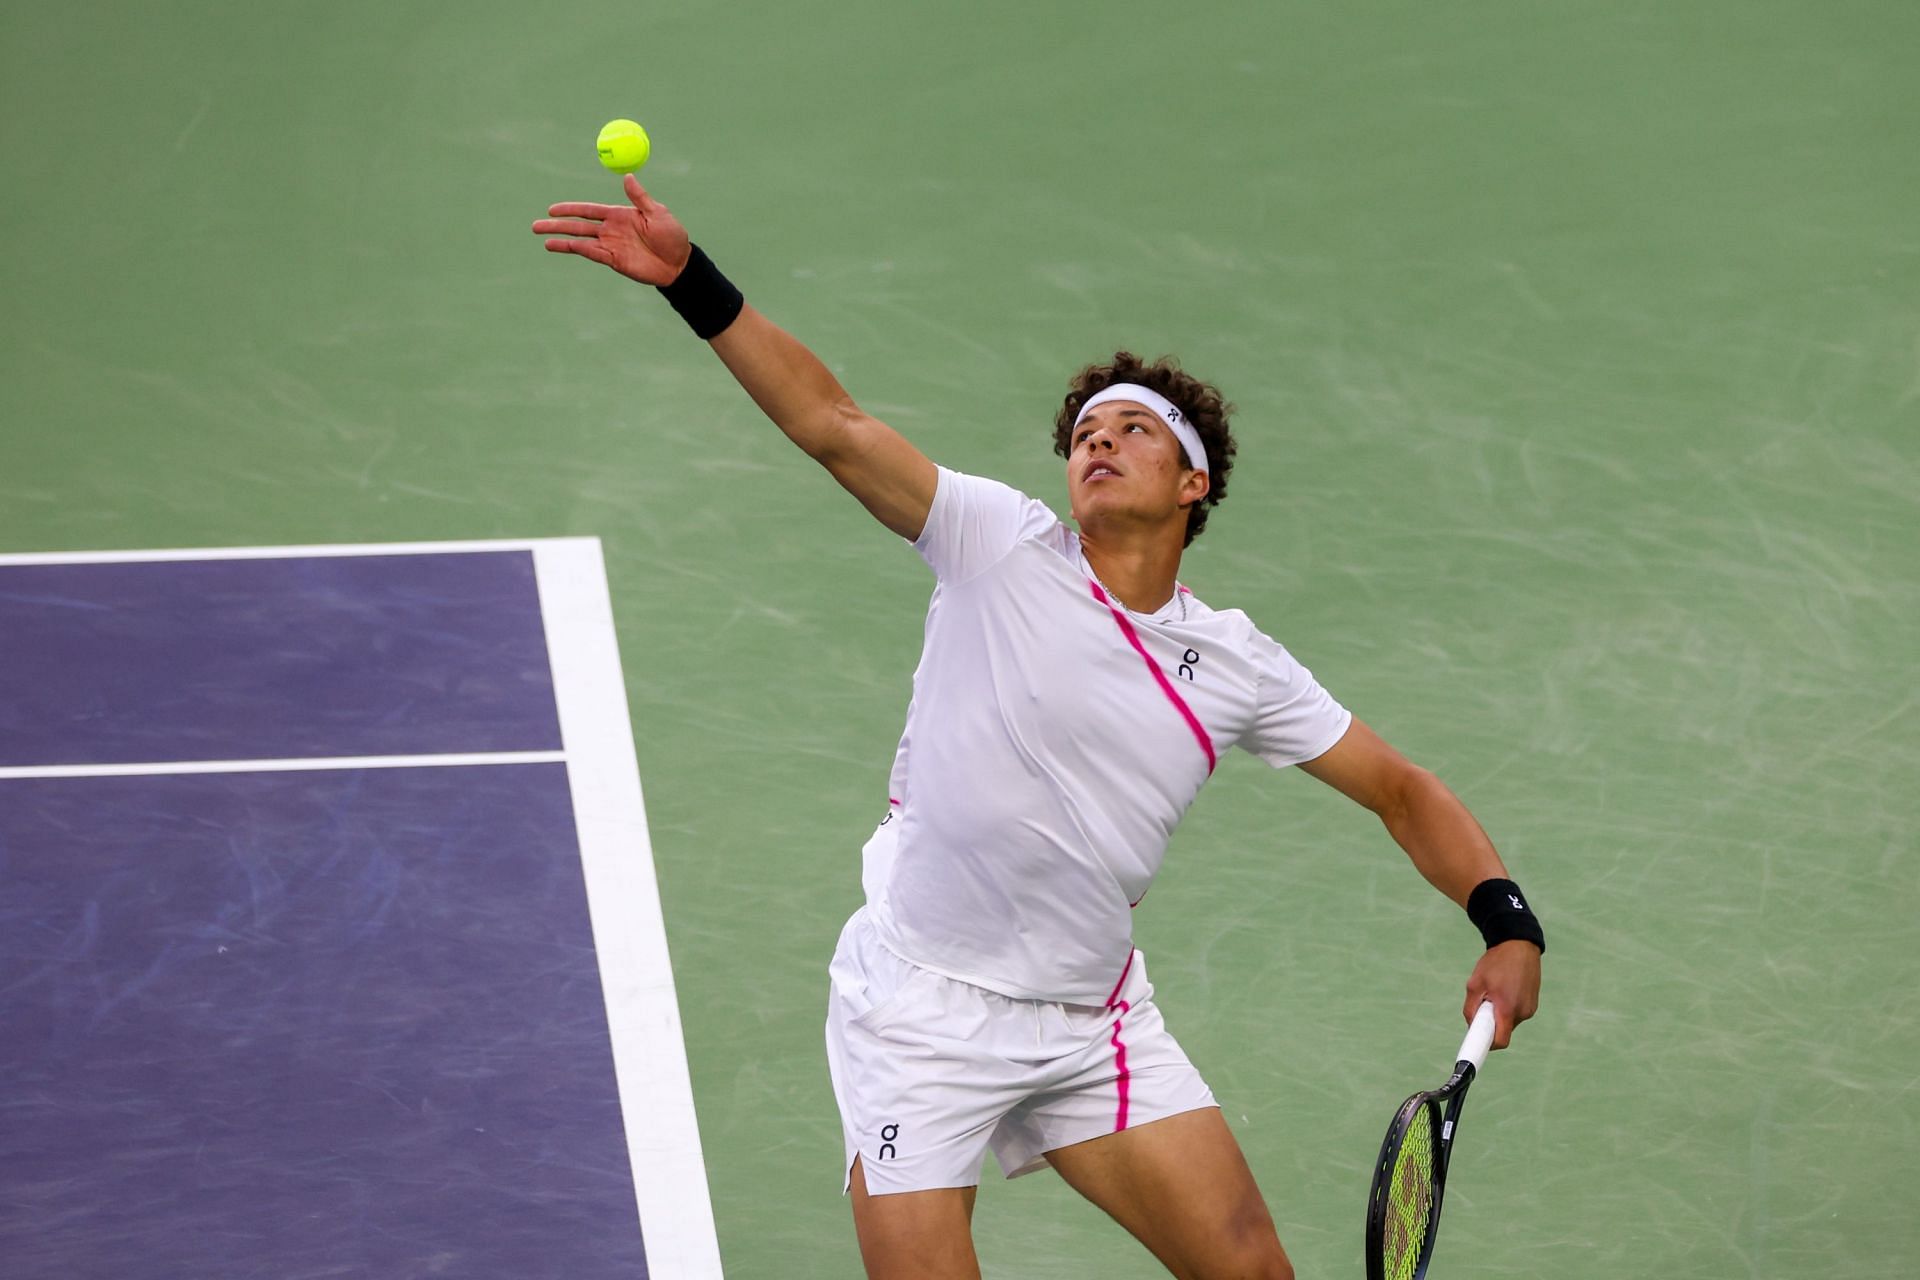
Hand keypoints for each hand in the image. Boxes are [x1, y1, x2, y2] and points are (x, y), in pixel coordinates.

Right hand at [532, 174, 690, 284]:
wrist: (679, 263)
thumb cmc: (672, 235)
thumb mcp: (658, 213)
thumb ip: (639, 197)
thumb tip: (628, 176)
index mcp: (618, 215)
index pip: (588, 210)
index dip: (570, 209)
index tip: (552, 208)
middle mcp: (610, 230)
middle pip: (578, 226)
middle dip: (557, 225)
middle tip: (535, 225)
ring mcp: (611, 246)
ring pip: (581, 241)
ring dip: (562, 240)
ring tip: (543, 240)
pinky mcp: (615, 261)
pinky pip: (593, 254)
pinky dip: (579, 250)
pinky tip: (566, 247)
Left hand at [1463, 940, 1540, 1049]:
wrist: (1519, 945)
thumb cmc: (1495, 963)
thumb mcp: (1475, 984)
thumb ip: (1471, 1009)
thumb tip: (1471, 1026)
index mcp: (1508, 1009)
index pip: (1500, 1041)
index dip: (1487, 1046)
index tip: (1477, 1046)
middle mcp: (1523, 1012)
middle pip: (1503, 1031)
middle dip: (1491, 1023)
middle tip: (1483, 1004)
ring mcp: (1530, 1008)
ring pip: (1509, 1021)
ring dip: (1499, 1013)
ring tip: (1496, 991)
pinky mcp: (1533, 1003)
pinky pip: (1516, 1013)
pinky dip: (1508, 1007)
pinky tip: (1505, 988)